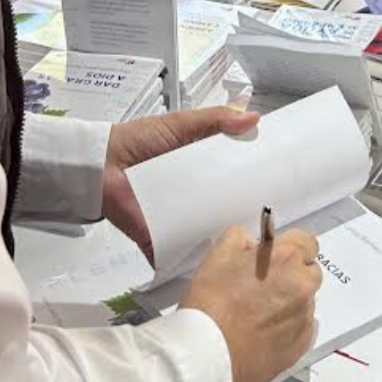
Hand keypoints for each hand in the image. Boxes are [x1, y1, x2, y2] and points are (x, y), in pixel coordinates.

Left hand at [102, 106, 258, 262]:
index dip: (250, 179)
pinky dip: (196, 258)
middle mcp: (191, 193)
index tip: (279, 185)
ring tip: (254, 246)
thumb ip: (215, 120)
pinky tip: (221, 263)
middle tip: (272, 220)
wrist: (101, 167)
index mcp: (198, 166)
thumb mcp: (180, 125)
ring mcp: (178, 217)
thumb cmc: (141, 141)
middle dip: (242, 213)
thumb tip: (255, 118)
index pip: (230, 175)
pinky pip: (182, 251)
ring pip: (207, 231)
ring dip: (224, 237)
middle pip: (222, 206)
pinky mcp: (162, 238)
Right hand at [181, 224, 322, 381]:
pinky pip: (303, 328)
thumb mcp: (217, 256)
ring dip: (289, 301)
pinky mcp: (301, 345)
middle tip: (263, 284)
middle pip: (309, 271)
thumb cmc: (211, 309)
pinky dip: (288, 327)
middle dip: (291, 274)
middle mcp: (301, 287)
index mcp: (285, 259)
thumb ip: (240, 239)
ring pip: (305, 301)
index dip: (288, 247)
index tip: (276, 255)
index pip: (306, 241)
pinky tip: (263, 330)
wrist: (208, 355)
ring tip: (257, 312)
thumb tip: (250, 243)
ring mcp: (303, 318)